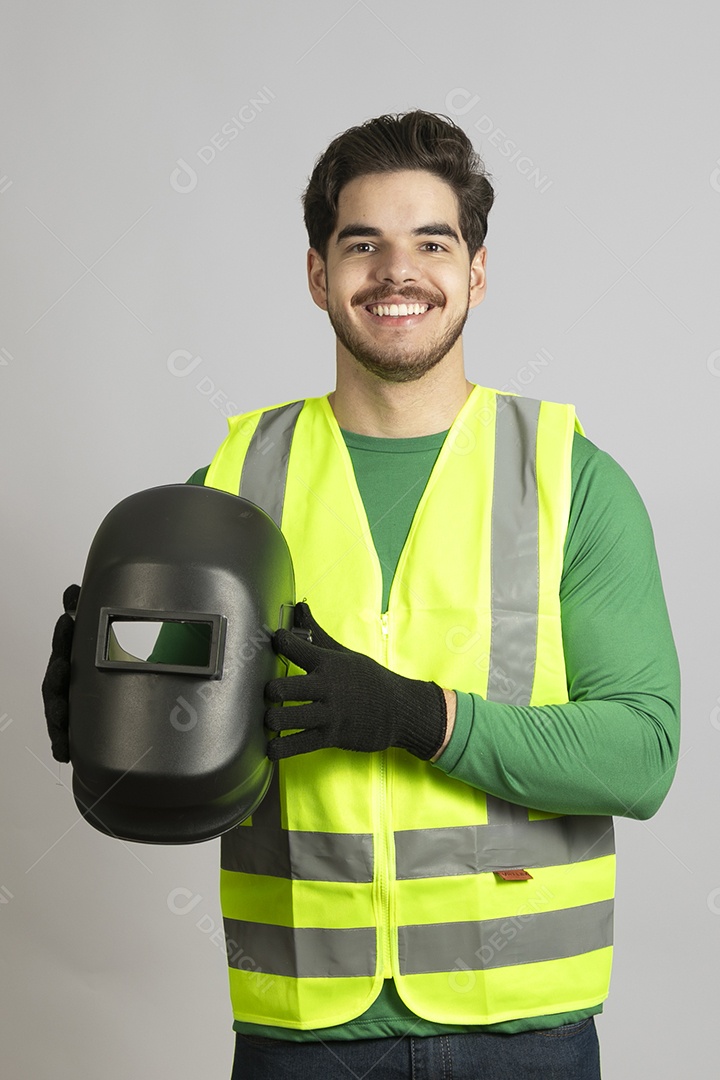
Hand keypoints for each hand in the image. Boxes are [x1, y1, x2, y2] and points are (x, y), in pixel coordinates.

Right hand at [41, 584, 79, 762]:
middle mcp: (64, 685)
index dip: (63, 635)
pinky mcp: (73, 733)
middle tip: (63, 667)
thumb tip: (72, 590)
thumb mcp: (93, 647)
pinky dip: (61, 745)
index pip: (64, 646)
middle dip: (57, 673)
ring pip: (57, 710)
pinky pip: (64, 740)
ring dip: (57, 712)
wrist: (105, 714)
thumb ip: (82, 615)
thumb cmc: (95, 673)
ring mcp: (66, 709)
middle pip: (55, 680)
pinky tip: (63, 752)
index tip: (67, 623)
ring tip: (61, 715)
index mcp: (69, 662)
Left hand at [265, 602, 446, 760]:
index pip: (294, 646)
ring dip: (273, 719)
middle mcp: (327, 686)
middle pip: (284, 688)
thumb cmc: (369, 680)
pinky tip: (271, 748)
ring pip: (288, 718)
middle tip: (267, 693)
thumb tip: (300, 606)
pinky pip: (300, 744)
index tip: (273, 643)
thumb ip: (316, 633)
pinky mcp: (332, 736)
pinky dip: (282, 748)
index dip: (279, 642)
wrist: (400, 710)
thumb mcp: (344, 653)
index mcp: (328, 662)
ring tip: (269, 719)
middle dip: (270, 691)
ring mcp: (329, 713)